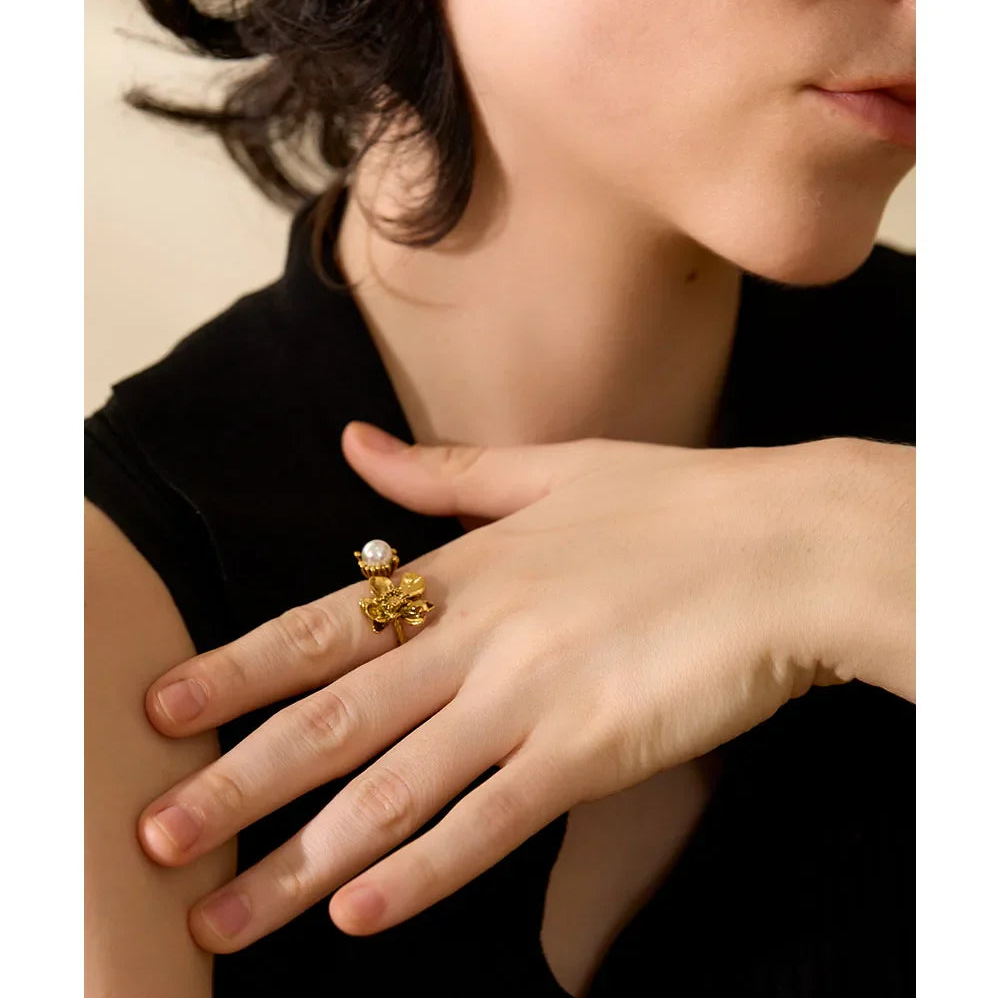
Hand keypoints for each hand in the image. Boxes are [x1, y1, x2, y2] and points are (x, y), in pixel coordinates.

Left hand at [136, 424, 857, 951]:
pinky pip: (489, 825)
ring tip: (227, 915)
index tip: (159, 707)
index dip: (235, 668)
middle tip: (152, 837)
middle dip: (236, 783)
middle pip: (333, 719)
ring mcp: (530, 698)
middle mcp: (480, 637)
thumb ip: (446, 472)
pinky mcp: (591, 753)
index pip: (324, 625)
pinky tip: (361, 917)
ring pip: (392, 788)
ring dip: (302, 859)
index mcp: (468, 568)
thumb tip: (356, 446)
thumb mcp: (555, 468)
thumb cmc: (682, 505)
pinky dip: (422, 872)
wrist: (792, 546)